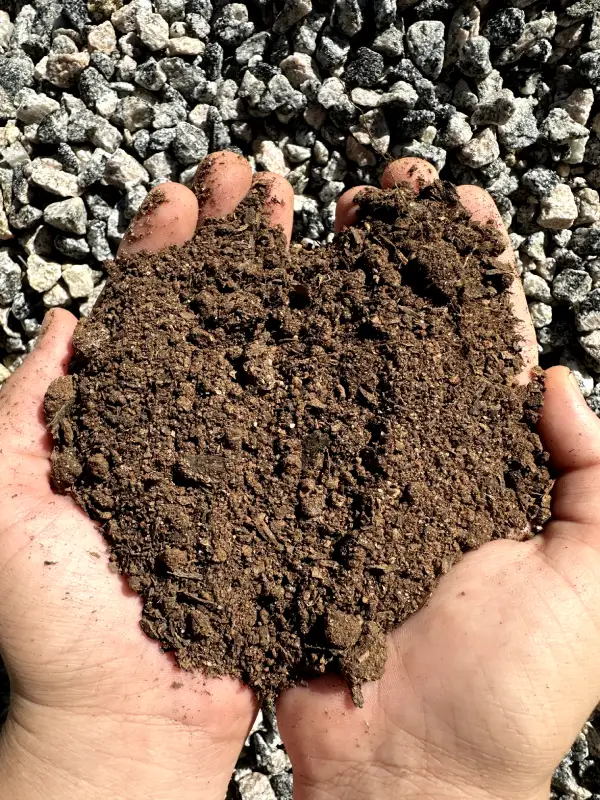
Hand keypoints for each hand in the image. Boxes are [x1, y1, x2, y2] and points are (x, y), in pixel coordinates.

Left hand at [0, 152, 292, 799]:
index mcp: (119, 414)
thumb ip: (25, 407)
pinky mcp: (293, 495)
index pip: (143, 310)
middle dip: (234, 242)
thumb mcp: (5, 499)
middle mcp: (189, 422)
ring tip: (311, 219)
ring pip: (272, 350)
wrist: (130, 716)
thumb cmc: (55, 622)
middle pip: (215, 313)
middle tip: (257, 181)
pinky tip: (357, 316)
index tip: (186, 195)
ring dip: (288, 281)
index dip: (163, 249)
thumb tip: (65, 321)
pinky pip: (319, 421)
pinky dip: (337, 365)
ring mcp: (247, 454)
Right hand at [277, 160, 599, 799]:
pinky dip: (267, 366)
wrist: (412, 771)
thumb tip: (556, 375)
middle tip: (379, 189)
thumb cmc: (513, 687)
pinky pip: (276, 425)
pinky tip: (254, 311)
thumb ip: (596, 476)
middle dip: (396, 254)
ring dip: (329, 288)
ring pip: (336, 360)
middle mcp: (412, 452)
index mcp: (487, 457)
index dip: (474, 267)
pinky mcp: (288, 504)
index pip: (484, 339)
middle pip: (404, 330)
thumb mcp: (592, 576)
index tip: (458, 201)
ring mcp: (343, 473)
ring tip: (314, 223)